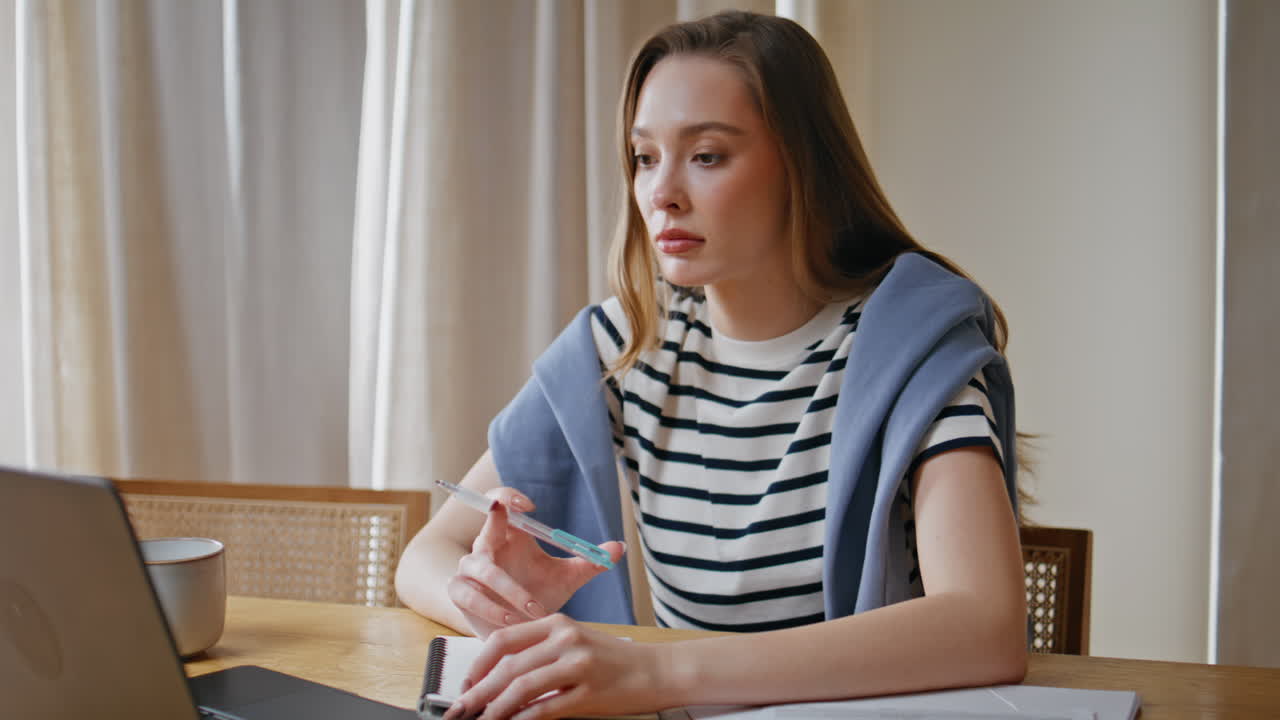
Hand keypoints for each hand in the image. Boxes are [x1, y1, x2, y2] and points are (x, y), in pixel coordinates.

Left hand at [442, 614, 667, 719]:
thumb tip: (501, 679)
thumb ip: (541, 653)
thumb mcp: (576, 643)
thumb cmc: (616, 661)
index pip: (503, 640)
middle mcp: (565, 638)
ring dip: (494, 710)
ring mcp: (577, 664)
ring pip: (521, 687)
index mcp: (557, 623)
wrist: (659, 670)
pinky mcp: (589, 691)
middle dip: (477, 692)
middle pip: (507, 666)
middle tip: (458, 711)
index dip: (477, 665)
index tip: (465, 686)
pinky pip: (545, 709)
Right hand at [448, 487, 624, 637]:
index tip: (531, 506)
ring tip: (534, 609)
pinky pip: (468, 594)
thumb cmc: (539, 597)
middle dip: (496, 519)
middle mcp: (487, 546)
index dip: (509, 497)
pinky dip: (491, 608)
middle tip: (513, 517)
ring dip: (509, 589)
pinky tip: (512, 622)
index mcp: (511, 535)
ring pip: (482, 567)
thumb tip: (620, 548)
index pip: (502, 503)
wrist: (521, 632)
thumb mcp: (568, 579)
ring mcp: (470, 569)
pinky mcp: (460, 593)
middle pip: (486, 522)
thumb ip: (590, 563)